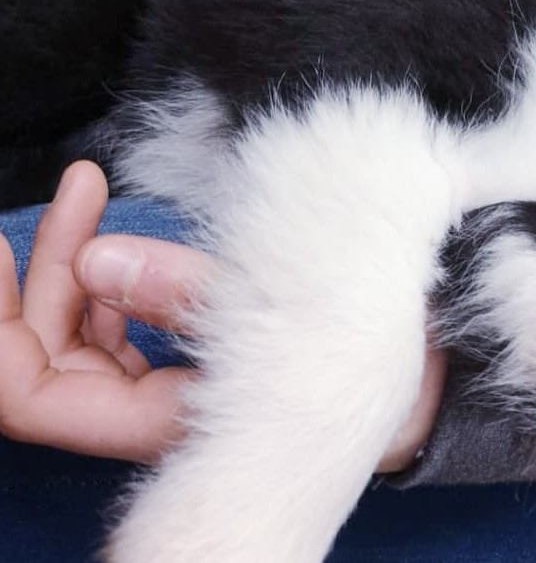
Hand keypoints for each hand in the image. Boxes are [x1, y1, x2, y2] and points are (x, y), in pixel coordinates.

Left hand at [0, 161, 445, 470]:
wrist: (422, 378)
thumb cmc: (360, 360)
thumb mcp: (282, 319)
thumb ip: (185, 292)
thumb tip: (97, 257)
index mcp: (153, 423)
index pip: (32, 393)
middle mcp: (139, 408)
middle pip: (45, 349)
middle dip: (43, 266)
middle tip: (74, 187)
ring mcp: (157, 377)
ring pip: (77, 325)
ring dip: (72, 254)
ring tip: (91, 187)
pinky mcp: (183, 346)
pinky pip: (114, 311)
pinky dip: (108, 261)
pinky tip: (119, 218)